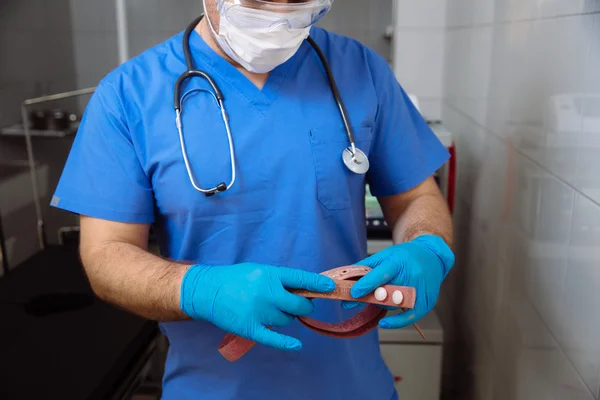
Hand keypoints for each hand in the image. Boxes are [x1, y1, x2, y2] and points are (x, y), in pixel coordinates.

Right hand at [180, 263, 334, 350]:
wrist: (208, 291)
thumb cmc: (236, 278)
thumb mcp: (259, 270)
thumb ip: (280, 279)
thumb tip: (303, 288)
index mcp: (270, 275)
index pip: (300, 279)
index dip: (317, 283)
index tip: (330, 287)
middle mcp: (267, 293)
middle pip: (299, 304)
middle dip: (304, 305)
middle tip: (301, 304)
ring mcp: (259, 312)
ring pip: (286, 320)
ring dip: (286, 317)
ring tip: (274, 310)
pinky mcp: (250, 328)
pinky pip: (273, 338)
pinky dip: (286, 343)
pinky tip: (296, 345)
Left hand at [343, 235, 453, 328]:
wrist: (432, 256)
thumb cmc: (405, 256)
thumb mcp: (385, 255)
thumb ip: (366, 267)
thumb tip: (345, 278)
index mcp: (398, 262)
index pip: (381, 274)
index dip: (367, 284)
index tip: (354, 293)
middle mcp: (410, 276)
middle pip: (386, 293)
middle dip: (367, 298)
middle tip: (352, 301)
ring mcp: (419, 291)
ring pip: (394, 304)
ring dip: (380, 304)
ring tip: (375, 297)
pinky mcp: (426, 303)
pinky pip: (409, 317)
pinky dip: (396, 322)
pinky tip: (384, 323)